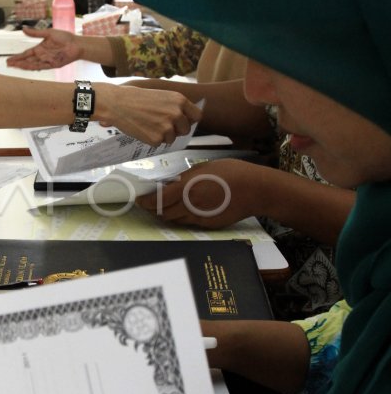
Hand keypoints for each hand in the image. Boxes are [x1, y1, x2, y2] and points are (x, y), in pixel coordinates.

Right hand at [6, 26, 82, 70]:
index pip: (26, 54)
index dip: (18, 57)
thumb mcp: (48, 33)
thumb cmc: (64, 37)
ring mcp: (46, 61)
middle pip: (27, 60)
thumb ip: (35, 33)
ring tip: (14, 66)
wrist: (76, 44)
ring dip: (23, 66)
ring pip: (32, 64)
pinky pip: (40, 67)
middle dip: (17, 63)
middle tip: (7, 64)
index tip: (9, 60)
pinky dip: (32, 67)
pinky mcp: (52, 65)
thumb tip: (23, 29)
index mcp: (40, 48)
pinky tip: (25, 67)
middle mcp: (42, 56)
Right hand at [103, 87, 200, 146]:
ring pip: (172, 138)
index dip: (189, 120)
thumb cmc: (136, 97)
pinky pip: (159, 143)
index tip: (182, 121)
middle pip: (185, 130)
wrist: (117, 103)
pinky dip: (151, 139)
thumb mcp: (161, 95)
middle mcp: (176, 114)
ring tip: (148, 124)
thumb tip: (184, 118)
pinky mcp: (156, 139)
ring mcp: (167, 127)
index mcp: (179, 100)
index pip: (197, 116)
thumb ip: (175, 106)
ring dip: (162, 135)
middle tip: (162, 125)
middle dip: (176, 130)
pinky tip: (142, 129)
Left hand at [136, 158, 259, 225]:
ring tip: (167, 206)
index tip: (139, 200)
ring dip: (168, 214)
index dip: (145, 202)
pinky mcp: (208, 225)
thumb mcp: (204, 168)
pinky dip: (183, 216)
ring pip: (175, 219)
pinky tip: (187, 209)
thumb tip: (171, 185)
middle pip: (163, 213)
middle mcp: (190, 205)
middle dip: (154, 209)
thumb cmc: (231, 172)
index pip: (157, 200)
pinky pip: (189, 222)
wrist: (254, 189)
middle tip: (150, 204)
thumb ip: (185, 178)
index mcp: (187, 188)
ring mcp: (199, 217)